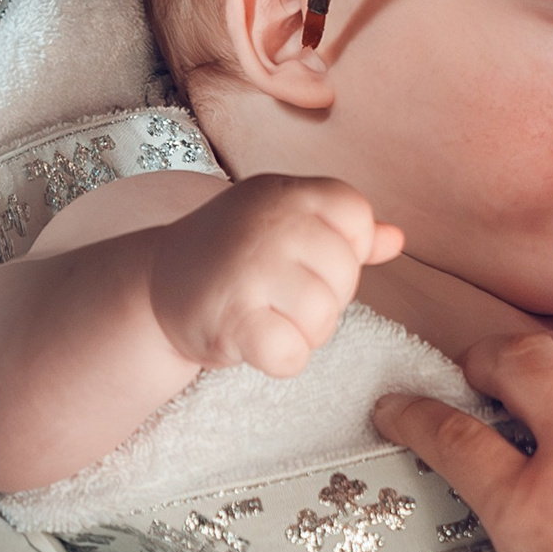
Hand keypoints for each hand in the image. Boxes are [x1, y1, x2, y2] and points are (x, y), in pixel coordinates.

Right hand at [151, 175, 402, 376]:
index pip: (355, 215)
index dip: (346, 248)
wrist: (156, 285)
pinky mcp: (231, 318)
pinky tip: (256, 341)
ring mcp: (250, 269)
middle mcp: (269, 222)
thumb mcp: (285, 225)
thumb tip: (396, 238)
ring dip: (303, 332)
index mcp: (286, 192)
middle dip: (325, 298)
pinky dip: (281, 359)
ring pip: (323, 317)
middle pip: (344, 273)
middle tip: (281, 295)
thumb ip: (341, 231)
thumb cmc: (234, 255)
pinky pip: (291, 355)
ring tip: (269, 316)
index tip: (310, 258)